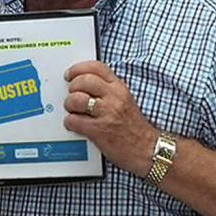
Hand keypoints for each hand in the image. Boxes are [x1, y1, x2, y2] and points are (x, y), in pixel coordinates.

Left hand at [62, 60, 157, 177]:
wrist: (146, 149)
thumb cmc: (133, 127)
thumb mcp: (124, 100)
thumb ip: (107, 90)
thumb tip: (82, 82)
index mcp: (119, 88)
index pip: (96, 67)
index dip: (78, 68)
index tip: (70, 74)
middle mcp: (114, 98)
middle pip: (84, 81)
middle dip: (72, 87)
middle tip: (71, 95)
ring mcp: (107, 113)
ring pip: (76, 99)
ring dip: (69, 105)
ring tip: (73, 110)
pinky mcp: (98, 130)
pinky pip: (74, 120)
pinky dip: (70, 122)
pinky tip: (75, 125)